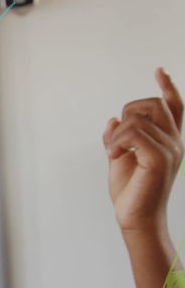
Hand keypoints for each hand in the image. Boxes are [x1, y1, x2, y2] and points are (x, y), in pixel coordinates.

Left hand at [105, 68, 183, 233]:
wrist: (135, 217)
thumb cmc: (130, 191)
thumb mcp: (120, 159)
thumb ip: (119, 139)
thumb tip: (112, 120)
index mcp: (167, 140)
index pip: (174, 107)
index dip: (167, 88)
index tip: (159, 70)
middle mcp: (173, 141)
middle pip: (152, 105)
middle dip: (128, 114)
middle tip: (116, 141)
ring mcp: (169, 149)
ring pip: (137, 119)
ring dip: (116, 135)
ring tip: (113, 154)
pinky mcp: (159, 158)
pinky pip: (133, 133)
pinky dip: (117, 142)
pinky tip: (113, 156)